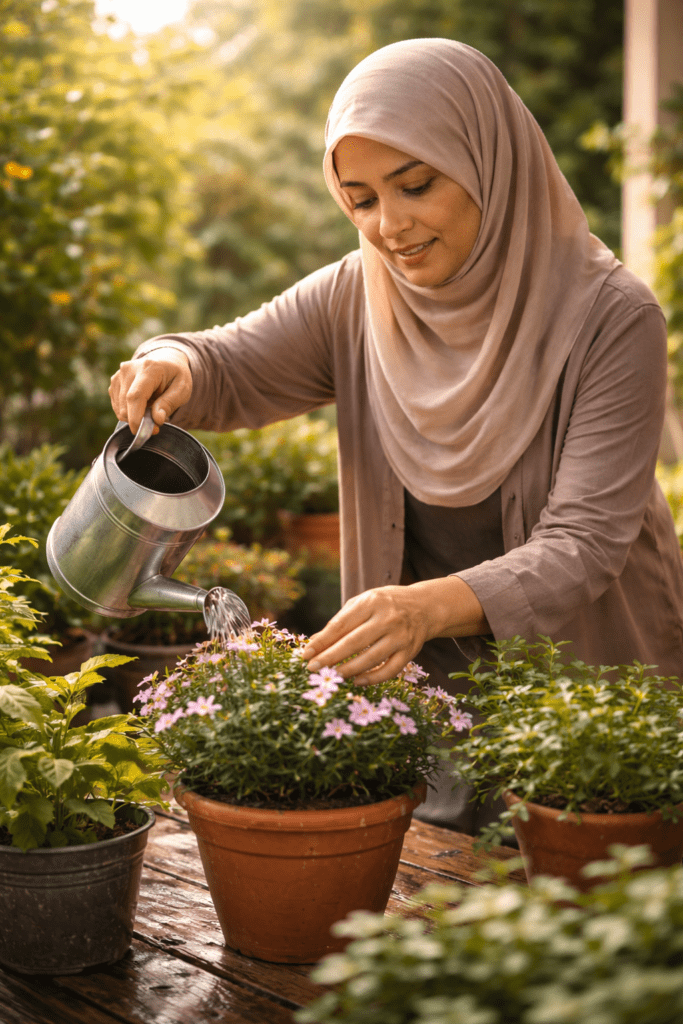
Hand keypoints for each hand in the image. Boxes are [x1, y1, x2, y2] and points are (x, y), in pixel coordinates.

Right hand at [108, 348, 192, 434]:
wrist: (165, 361)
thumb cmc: (176, 376)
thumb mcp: (182, 389)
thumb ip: (170, 403)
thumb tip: (157, 419)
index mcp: (149, 368)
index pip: (135, 396)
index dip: (135, 417)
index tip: (139, 432)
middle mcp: (129, 370)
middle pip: (126, 405)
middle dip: (139, 421)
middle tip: (156, 424)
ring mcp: (119, 375)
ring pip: (120, 408)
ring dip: (135, 416)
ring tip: (151, 408)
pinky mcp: (114, 383)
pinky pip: (117, 407)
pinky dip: (129, 412)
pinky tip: (142, 405)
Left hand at [301, 577, 488, 686]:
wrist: (424, 606)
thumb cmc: (385, 605)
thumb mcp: (363, 604)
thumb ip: (340, 622)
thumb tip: (314, 643)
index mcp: (371, 602)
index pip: (341, 624)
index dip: (322, 641)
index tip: (306, 654)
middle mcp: (387, 618)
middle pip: (354, 642)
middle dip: (330, 657)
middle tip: (312, 669)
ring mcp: (400, 636)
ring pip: (371, 658)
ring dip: (348, 669)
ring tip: (332, 675)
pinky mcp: (410, 652)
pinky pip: (390, 670)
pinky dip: (372, 679)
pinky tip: (356, 681)